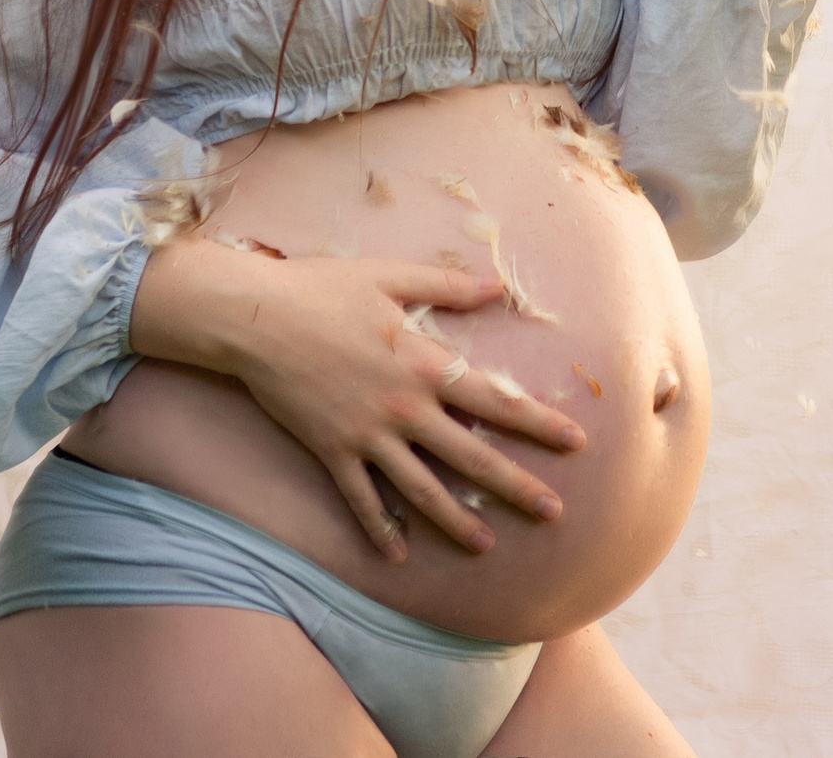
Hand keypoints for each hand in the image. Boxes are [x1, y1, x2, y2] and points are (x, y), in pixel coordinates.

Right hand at [129, 237, 586, 560]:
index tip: (577, 443)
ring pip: (422, 490)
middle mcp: (404, 408)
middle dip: (516, 488)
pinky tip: (396, 556)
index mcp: (426, 364)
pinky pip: (361, 500)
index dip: (539, 424)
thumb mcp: (391, 276)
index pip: (496, 401)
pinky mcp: (332, 452)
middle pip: (471, 457)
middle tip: (554, 513)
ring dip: (457, 522)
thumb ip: (448, 284)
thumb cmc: (323, 289)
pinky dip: (379, 529)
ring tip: (487, 546)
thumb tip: (497, 286)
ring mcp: (367, 436)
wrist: (254, 319)